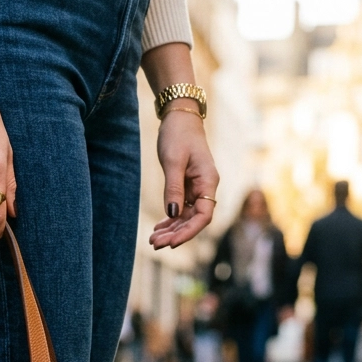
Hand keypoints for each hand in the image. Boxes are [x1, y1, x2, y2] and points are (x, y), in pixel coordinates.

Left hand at [149, 109, 219, 250]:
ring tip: (153, 240)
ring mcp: (196, 188)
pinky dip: (170, 219)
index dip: (189, 232)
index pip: (204, 215)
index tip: (172, 243)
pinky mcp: (187, 186)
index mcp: (208, 181)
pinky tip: (158, 228)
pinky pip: (181, 208)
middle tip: (155, 244)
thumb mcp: (173, 161)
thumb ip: (173, 188)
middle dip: (176, 234)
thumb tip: (173, 214)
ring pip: (186, 216)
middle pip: (194, 220)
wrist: (179, 117)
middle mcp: (205, 188)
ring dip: (171, 229)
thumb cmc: (178, 135)